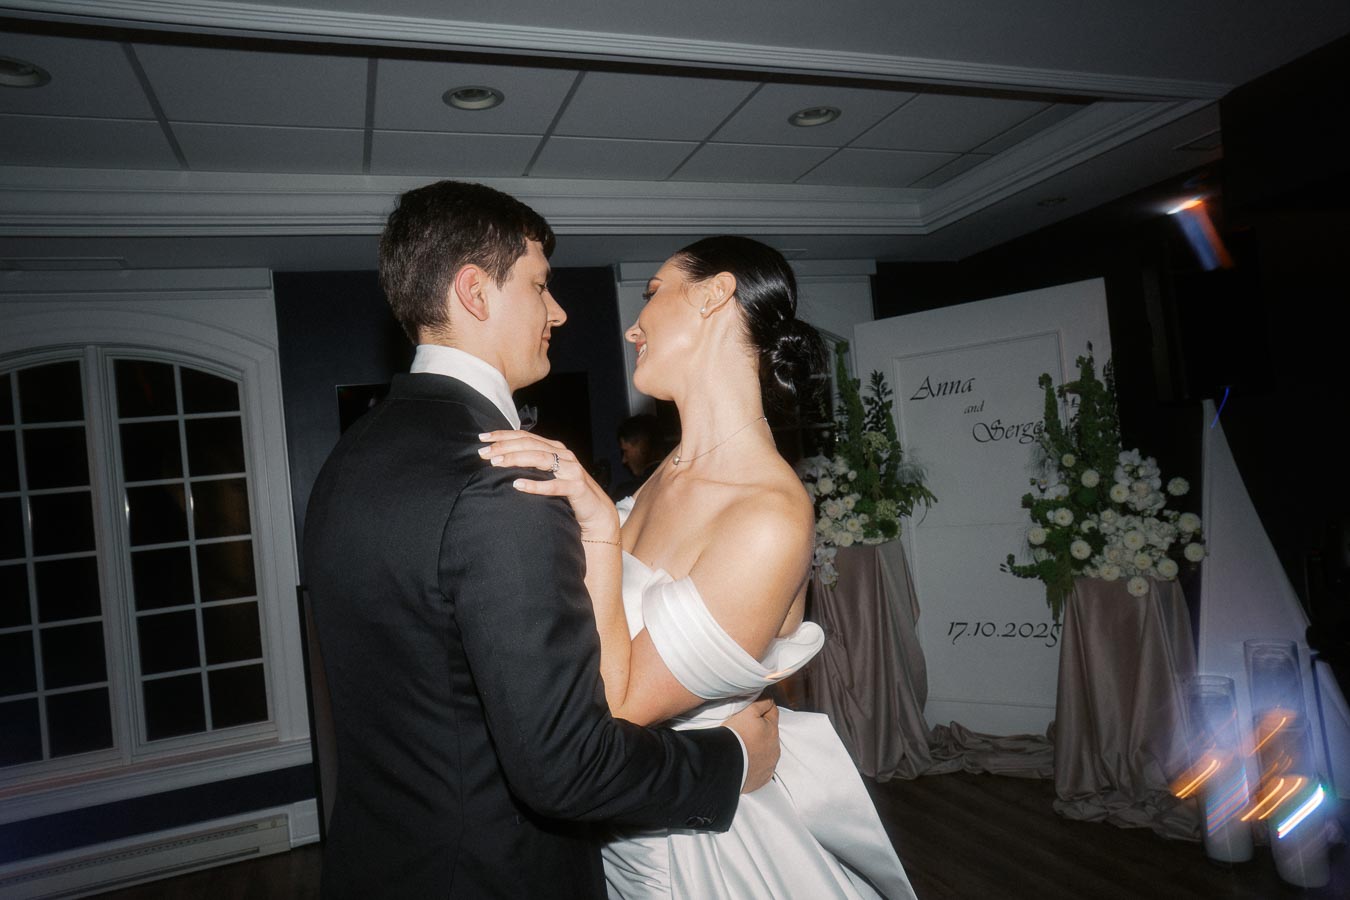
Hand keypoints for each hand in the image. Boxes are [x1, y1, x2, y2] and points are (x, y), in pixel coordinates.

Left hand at [479, 430, 619, 542]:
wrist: (596, 512)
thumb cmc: (568, 493)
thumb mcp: (549, 474)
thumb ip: (532, 465)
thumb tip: (501, 460)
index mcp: (555, 448)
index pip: (525, 436)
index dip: (503, 435)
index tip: (483, 438)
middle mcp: (563, 455)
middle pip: (530, 445)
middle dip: (505, 447)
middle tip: (484, 453)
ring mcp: (571, 469)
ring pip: (540, 459)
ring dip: (516, 459)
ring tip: (496, 463)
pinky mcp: (577, 487)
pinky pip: (554, 485)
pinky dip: (536, 485)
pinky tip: (518, 485)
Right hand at [721, 698, 779, 793]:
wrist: (726, 763)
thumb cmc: (736, 735)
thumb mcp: (748, 711)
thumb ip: (762, 703)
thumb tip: (770, 698)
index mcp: (773, 731)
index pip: (772, 712)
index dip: (763, 709)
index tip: (753, 711)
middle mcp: (775, 749)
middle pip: (770, 734)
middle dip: (761, 731)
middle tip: (744, 731)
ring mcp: (770, 765)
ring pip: (767, 752)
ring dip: (759, 749)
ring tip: (743, 748)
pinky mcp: (762, 779)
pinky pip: (762, 770)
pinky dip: (756, 765)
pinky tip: (745, 762)